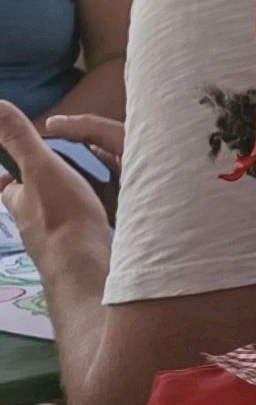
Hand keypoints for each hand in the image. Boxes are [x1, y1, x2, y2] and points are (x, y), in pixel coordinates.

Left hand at [0, 102, 111, 254]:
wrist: (85, 265)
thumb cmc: (62, 213)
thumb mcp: (41, 166)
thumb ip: (20, 139)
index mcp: (19, 202)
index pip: (9, 187)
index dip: (12, 178)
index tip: (17, 172)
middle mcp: (30, 225)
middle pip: (30, 206)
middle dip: (40, 196)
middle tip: (62, 183)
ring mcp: (52, 244)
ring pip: (53, 223)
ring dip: (64, 213)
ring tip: (87, 201)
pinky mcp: (76, 256)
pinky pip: (75, 238)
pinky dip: (82, 230)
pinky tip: (97, 226)